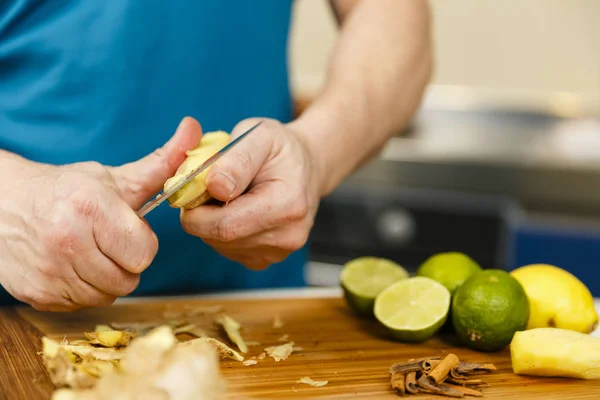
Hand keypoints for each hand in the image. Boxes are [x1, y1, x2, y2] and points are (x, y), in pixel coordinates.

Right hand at [0, 118, 199, 310]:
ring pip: (107, 296)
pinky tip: (71, 265)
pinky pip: (81, 305)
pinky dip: (82, 290)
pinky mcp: (38, 295)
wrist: (2, 203)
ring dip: (105, 278)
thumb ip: (162, 162)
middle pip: (128, 279)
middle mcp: (68, 242)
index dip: (142, 243)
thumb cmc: (66, 190)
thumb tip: (194, 128)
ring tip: (90, 252)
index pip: (144, 253)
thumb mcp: (114, 177)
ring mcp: (50, 272)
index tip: (129, 230)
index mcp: (91, 208)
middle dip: (126, 262)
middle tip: (109, 242)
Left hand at [180, 118, 322, 269]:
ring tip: (229, 194)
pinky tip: (236, 209)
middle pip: (219, 237)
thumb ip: (238, 159)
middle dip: (201, 213)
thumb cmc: (280, 148)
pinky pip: (227, 249)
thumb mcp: (260, 135)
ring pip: (219, 244)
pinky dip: (221, 231)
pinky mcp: (265, 258)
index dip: (196, 209)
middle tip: (208, 186)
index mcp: (288, 205)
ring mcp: (277, 252)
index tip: (192, 186)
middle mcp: (287, 236)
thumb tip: (215, 186)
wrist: (306, 166)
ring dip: (211, 220)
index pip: (225, 225)